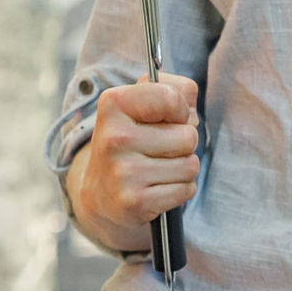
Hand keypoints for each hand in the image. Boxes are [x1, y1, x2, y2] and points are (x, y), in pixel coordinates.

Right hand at [70, 77, 198, 250]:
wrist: (101, 193)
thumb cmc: (131, 141)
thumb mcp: (142, 105)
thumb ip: (175, 90)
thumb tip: (191, 104)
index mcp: (114, 104)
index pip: (172, 97)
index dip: (181, 109)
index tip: (168, 118)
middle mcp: (115, 137)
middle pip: (189, 135)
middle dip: (183, 143)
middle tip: (159, 149)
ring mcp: (124, 171)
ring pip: (191, 164)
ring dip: (183, 168)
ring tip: (158, 168)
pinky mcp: (136, 200)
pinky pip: (186, 189)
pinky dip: (180, 189)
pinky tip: (157, 186)